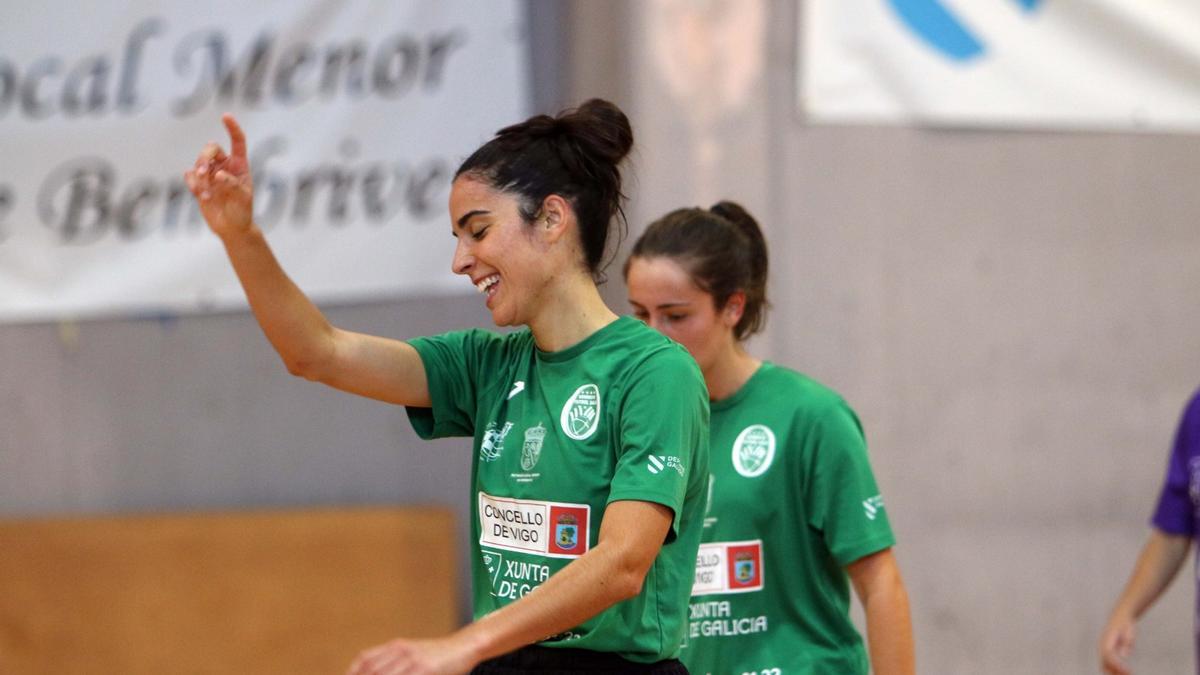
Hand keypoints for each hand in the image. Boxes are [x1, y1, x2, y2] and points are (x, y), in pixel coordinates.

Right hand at [184, 113, 253, 238]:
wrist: (231, 228)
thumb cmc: (243, 211)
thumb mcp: (243, 198)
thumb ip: (233, 184)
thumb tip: (218, 174)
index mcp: (240, 165)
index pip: (237, 142)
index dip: (232, 128)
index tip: (225, 116)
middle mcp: (224, 166)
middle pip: (210, 148)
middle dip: (204, 157)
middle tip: (204, 172)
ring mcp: (210, 174)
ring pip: (199, 162)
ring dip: (199, 175)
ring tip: (205, 193)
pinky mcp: (199, 184)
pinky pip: (190, 175)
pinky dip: (192, 183)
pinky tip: (200, 194)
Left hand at [346, 635, 479, 674]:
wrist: (464, 647)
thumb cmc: (439, 654)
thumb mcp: (413, 652)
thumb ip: (395, 661)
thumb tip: (376, 669)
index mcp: (396, 646)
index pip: (366, 659)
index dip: (353, 671)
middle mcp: (401, 651)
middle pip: (372, 670)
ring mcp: (413, 661)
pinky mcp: (425, 669)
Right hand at [1099, 614, 1134, 674]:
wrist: (1118, 617)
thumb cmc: (1125, 624)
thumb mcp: (1129, 631)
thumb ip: (1126, 642)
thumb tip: (1124, 655)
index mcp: (1106, 640)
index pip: (1108, 655)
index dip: (1117, 665)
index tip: (1128, 671)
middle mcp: (1102, 646)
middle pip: (1104, 664)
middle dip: (1114, 672)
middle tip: (1128, 674)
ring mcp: (1102, 650)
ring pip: (1104, 666)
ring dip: (1114, 673)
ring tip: (1128, 674)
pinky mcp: (1106, 653)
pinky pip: (1108, 665)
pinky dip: (1115, 671)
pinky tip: (1125, 672)